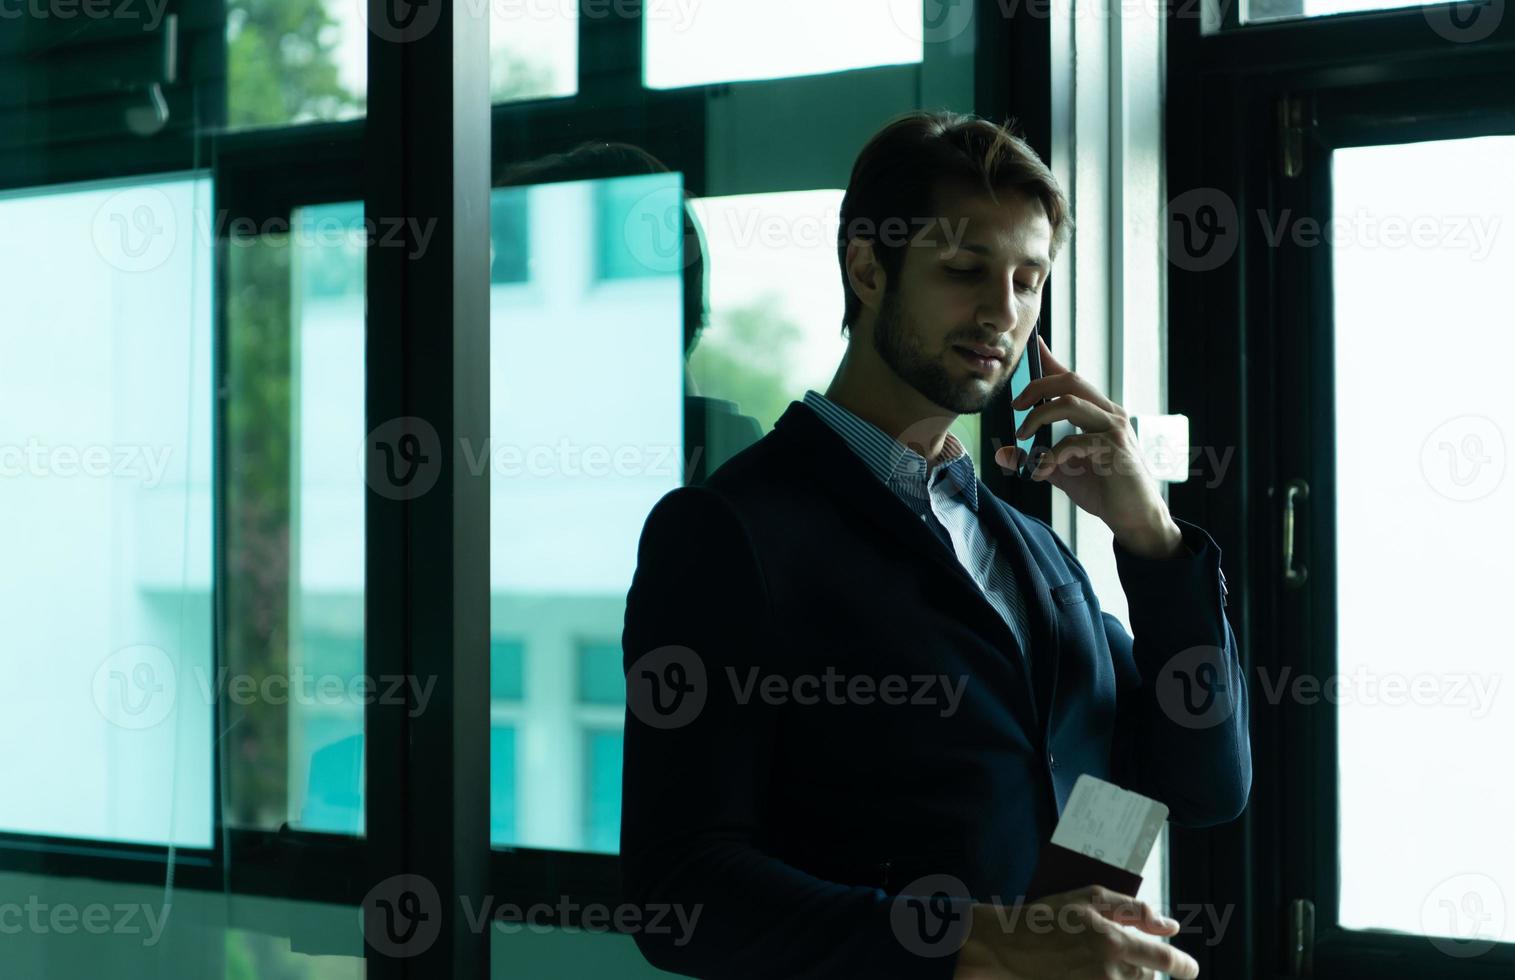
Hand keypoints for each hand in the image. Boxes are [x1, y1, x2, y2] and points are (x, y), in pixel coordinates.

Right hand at [951, 885, 1198, 979]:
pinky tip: (1091, 972)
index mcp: (1113, 941)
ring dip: (1125, 977)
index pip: (1164, 959)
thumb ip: (1134, 909)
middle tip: (1114, 950)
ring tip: (1096, 962)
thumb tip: (1171, 926)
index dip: (1184, 966)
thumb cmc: (1046, 917)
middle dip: (1141, 964)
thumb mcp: (1089, 898)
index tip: (1190, 969)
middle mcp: (1109, 972)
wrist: (1007, 948)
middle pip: (1148, 977)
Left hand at [994, 334, 1183, 558]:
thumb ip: (1036, 458)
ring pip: (1070, 403)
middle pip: (1069, 381)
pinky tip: (1041, 471)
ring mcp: (1114, 429)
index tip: (1032, 344)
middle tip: (1016, 406)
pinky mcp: (1115, 450)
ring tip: (1022, 437)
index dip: (1049, 359)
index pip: (1071, 378)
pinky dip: (1051, 455)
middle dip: (1036, 387)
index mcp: (1099, 412)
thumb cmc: (1104, 490)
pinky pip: (1075, 442)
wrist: (1134, 517)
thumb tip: (1004, 454)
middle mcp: (1109, 413)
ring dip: (1038, 417)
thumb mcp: (1062, 471)